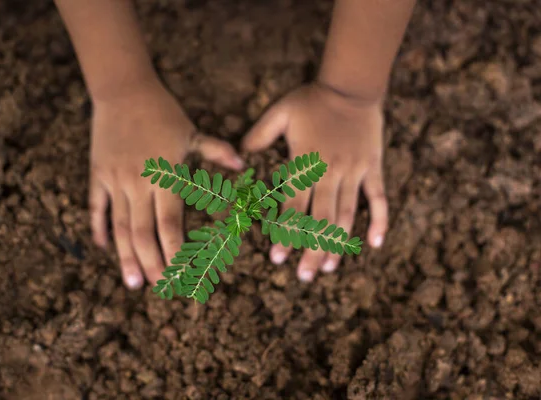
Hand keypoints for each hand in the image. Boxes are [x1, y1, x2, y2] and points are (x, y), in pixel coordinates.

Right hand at [89, 81, 243, 288]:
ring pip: (119, 227)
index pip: (170, 225)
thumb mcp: (193, 131)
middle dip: (153, 264)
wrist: (123, 90)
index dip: (176, 253)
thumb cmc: (163, 113)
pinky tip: (102, 248)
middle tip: (161, 289)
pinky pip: (95, 207)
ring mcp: (114, 181)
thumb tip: (244, 165)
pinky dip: (98, 228)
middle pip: (144, 234)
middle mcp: (138, 184)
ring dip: (125, 257)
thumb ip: (218, 151)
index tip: (184, 275)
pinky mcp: (97, 175)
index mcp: (165, 177)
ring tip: (132, 283)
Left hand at [242, 83, 387, 281]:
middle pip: (320, 219)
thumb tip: (239, 155)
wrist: (351, 86)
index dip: (286, 234)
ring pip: (347, 215)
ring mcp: (354, 172)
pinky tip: (374, 244)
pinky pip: (379, 198)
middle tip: (305, 277)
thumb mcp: (279, 112)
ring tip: (330, 268)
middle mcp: (330, 173)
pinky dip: (379, 221)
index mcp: (305, 164)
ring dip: (339, 243)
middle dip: (312, 250)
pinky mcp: (372, 168)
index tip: (277, 258)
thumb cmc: (311, 100)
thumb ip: (258, 134)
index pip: (293, 207)